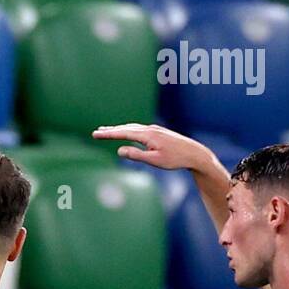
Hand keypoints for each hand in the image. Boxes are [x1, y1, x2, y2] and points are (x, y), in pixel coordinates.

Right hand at [92, 122, 217, 174]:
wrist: (194, 153)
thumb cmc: (175, 159)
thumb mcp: (154, 161)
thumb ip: (136, 155)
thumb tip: (119, 150)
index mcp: (147, 135)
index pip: (123, 133)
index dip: (108, 134)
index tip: (95, 134)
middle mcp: (150, 129)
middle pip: (126, 128)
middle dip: (110, 130)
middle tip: (96, 132)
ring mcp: (154, 129)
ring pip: (132, 127)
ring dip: (119, 129)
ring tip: (107, 131)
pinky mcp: (158, 132)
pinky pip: (139, 129)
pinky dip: (129, 130)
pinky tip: (126, 132)